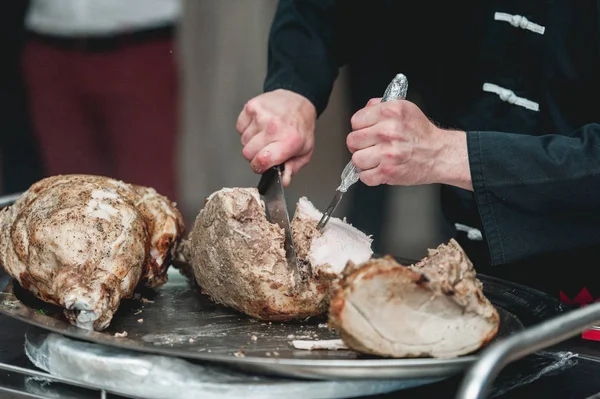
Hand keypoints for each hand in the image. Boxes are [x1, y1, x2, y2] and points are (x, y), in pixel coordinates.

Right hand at [236, 89, 316, 186]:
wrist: (298, 100)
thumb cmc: (301, 126)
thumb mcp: (304, 151)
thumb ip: (293, 169)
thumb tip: (284, 181)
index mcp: (289, 141)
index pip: (262, 160)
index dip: (258, 167)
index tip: (261, 166)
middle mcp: (274, 127)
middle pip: (247, 153)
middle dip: (254, 155)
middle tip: (265, 149)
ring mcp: (261, 116)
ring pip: (243, 141)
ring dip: (251, 142)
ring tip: (264, 135)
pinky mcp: (251, 107)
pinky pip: (239, 127)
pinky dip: (246, 129)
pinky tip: (258, 126)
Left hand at [346, 98, 471, 189]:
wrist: (439, 153)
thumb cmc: (422, 133)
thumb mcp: (404, 109)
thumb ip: (380, 106)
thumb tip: (364, 110)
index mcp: (390, 112)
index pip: (356, 120)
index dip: (359, 127)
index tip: (366, 131)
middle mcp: (388, 131)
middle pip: (352, 140)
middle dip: (359, 145)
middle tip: (370, 146)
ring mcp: (387, 153)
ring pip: (356, 159)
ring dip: (364, 161)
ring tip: (375, 158)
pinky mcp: (388, 171)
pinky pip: (365, 177)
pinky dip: (370, 176)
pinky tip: (379, 168)